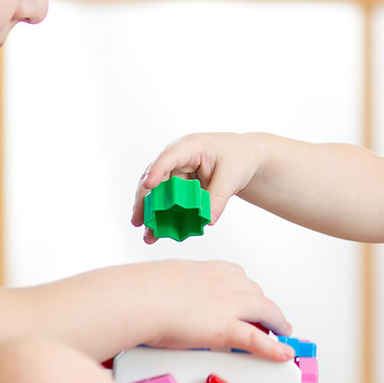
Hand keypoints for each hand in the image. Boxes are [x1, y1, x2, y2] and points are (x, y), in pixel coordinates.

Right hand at [127, 258, 294, 361]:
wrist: (137, 299)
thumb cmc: (141, 290)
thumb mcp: (165, 279)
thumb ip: (177, 288)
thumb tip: (171, 298)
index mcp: (208, 269)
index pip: (238, 276)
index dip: (248, 290)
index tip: (249, 297)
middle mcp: (224, 283)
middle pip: (256, 293)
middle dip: (264, 305)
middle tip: (269, 318)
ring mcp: (228, 305)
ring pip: (265, 310)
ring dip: (277, 322)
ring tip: (281, 331)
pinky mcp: (225, 329)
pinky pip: (258, 339)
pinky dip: (274, 348)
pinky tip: (284, 352)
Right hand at [131, 133, 261, 242]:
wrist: (245, 158)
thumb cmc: (239, 158)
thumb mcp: (232, 177)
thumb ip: (219, 198)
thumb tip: (208, 221)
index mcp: (190, 146)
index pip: (169, 156)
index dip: (157, 170)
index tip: (148, 185)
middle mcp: (178, 159)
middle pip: (156, 178)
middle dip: (145, 200)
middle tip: (138, 221)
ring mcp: (177, 174)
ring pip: (159, 194)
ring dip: (152, 215)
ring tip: (148, 235)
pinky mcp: (180, 188)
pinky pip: (169, 203)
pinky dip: (165, 218)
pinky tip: (159, 234)